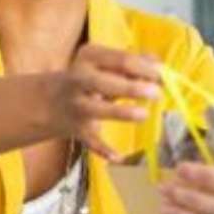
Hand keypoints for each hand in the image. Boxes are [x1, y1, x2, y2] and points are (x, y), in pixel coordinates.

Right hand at [44, 44, 160, 161]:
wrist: (50, 101)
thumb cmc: (89, 78)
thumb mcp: (105, 63)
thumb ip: (131, 63)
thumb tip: (159, 64)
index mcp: (89, 57)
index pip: (120, 59)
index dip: (145, 68)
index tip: (163, 75)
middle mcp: (79, 79)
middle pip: (106, 82)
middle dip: (132, 88)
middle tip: (156, 93)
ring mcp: (76, 104)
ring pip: (97, 109)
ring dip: (121, 112)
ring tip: (144, 114)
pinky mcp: (77, 128)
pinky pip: (91, 140)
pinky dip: (103, 149)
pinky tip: (119, 156)